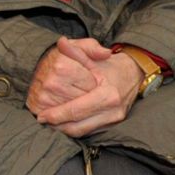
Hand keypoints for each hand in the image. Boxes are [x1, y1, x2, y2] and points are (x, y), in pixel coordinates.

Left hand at [28, 38, 144, 136]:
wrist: (133, 74)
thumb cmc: (109, 64)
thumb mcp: (93, 53)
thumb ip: (77, 49)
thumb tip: (62, 43)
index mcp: (107, 94)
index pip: (76, 110)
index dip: (56, 114)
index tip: (41, 114)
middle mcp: (112, 110)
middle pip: (77, 126)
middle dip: (56, 125)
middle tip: (40, 119)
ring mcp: (113, 119)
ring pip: (82, 132)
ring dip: (62, 130)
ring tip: (48, 123)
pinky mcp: (112, 125)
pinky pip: (88, 132)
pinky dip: (72, 130)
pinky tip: (61, 124)